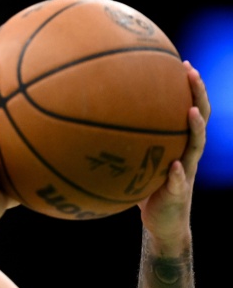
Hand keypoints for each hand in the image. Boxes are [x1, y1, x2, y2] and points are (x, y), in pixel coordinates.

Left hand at [137, 61, 210, 248]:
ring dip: (195, 128)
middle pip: (199, 119)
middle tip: (191, 73)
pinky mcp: (178, 193)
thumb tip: (89, 121)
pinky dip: (178, 173)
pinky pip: (179, 182)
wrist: (162, 223)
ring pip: (196, 146)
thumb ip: (121, 144)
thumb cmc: (145, 188)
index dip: (189, 88)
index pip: (188, 109)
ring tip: (191, 112)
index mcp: (178, 143)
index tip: (182, 64)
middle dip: (197, 95)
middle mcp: (186, 153)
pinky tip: (176, 165)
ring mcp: (186, 172)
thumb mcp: (134, 161)